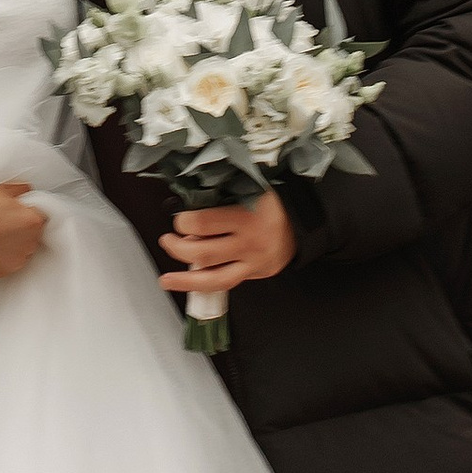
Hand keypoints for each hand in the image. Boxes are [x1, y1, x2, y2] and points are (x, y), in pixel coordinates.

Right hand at [0, 180, 47, 279]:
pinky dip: (3, 256)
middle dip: (21, 228)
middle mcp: (29, 242)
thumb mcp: (0, 189)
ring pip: (22, 249)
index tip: (20, 210)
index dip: (30, 212)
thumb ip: (20, 189)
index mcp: (32, 220)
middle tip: (4, 221)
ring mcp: (18, 258)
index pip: (42, 216)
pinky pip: (10, 262)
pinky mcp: (6, 270)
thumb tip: (26, 190)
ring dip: (13, 243)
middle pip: (33, 233)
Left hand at [161, 191, 296, 295]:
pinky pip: (227, 283)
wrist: (304, 220)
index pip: (204, 223)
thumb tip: (187, 213)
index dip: (184, 222)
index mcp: (247, 215)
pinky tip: (190, 284)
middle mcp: (250, 242)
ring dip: (185, 280)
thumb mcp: (248, 188)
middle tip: (167, 241)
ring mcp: (254, 262)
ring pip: (214, 279)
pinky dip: (206, 284)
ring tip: (167, 280)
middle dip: (178, 249)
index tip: (178, 220)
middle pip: (204, 253)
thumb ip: (220, 198)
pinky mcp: (257, 273)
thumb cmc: (271, 201)